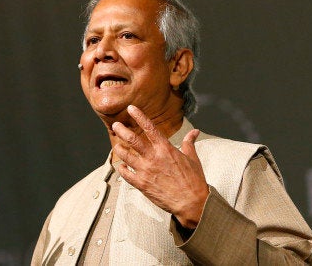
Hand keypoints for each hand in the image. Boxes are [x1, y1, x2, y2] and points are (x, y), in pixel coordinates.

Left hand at [112, 105, 208, 228]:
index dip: (139, 116)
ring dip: (119, 149)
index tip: (131, 108)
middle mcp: (153, 158)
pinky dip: (121, 169)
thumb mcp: (193, 158)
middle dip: (122, 130)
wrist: (191, 203)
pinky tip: (121, 165)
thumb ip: (189, 143)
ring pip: (125, 156)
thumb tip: (195, 132)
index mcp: (166, 149)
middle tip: (116, 125)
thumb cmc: (194, 180)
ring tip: (117, 145)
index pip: (150, 128)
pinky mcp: (141, 185)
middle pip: (132, 140)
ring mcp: (146, 171)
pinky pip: (126, 174)